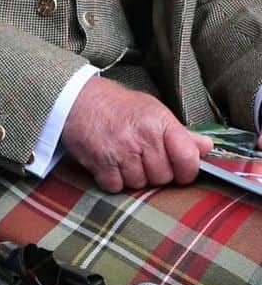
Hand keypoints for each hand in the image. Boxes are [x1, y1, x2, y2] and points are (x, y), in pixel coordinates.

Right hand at [60, 77, 212, 192]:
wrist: (77, 99)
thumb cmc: (117, 105)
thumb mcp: (151, 110)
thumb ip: (179, 132)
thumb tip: (207, 147)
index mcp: (159, 123)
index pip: (188, 159)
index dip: (186, 170)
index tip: (179, 170)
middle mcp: (142, 137)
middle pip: (163, 177)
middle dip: (154, 172)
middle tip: (142, 158)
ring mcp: (120, 151)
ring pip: (139, 184)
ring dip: (132, 176)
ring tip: (123, 158)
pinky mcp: (100, 162)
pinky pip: (116, 186)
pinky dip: (112, 180)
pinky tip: (109, 164)